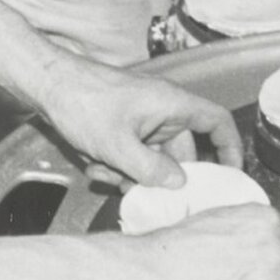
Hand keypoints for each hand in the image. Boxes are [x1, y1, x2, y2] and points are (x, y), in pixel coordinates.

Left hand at [39, 55, 244, 184]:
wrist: (48, 85)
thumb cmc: (84, 103)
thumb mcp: (117, 145)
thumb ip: (151, 170)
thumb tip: (179, 185)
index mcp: (173, 104)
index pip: (217, 122)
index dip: (230, 148)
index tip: (231, 176)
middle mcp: (163, 111)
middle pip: (181, 153)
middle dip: (162, 177)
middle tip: (144, 194)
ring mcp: (143, 120)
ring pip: (153, 160)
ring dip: (132, 174)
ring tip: (105, 170)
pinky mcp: (125, 128)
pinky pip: (133, 156)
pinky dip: (118, 166)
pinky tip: (94, 164)